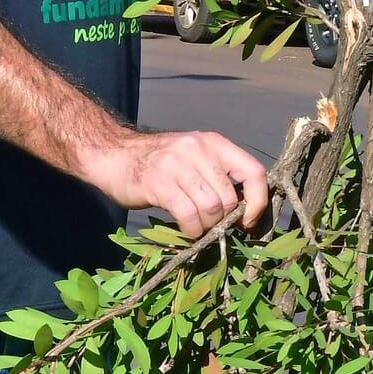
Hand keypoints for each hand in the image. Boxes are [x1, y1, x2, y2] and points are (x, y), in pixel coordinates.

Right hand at [76, 129, 269, 237]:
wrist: (114, 155)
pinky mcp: (159, 183)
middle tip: (212, 227)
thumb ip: (219, 176)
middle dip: (224, 220)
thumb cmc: (159, 163)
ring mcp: (178, 164)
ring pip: (212, 208)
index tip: (248, 222)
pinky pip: (189, 215)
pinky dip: (192, 229)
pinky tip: (186, 229)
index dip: (258, 202)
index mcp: (214, 143)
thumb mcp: (194, 158)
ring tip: (197, 227)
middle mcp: (199, 149)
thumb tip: (246, 212)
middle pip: (230, 198)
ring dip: (207, 227)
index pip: (254, 172)